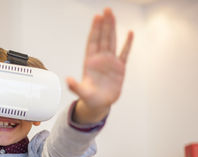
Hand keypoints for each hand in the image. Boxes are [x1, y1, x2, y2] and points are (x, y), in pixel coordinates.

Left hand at [67, 8, 133, 123]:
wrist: (99, 104)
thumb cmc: (89, 98)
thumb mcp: (82, 93)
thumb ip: (75, 86)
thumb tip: (68, 80)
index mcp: (90, 63)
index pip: (93, 42)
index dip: (95, 30)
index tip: (97, 17)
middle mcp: (100, 59)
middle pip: (103, 38)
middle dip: (104, 24)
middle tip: (107, 10)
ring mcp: (110, 62)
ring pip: (112, 41)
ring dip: (113, 29)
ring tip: (113, 15)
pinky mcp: (120, 68)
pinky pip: (124, 53)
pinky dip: (127, 44)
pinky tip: (130, 33)